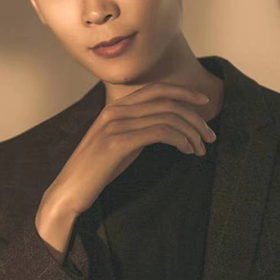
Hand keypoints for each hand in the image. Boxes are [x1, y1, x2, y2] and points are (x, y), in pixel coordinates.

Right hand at [48, 81, 216, 214]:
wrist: (69, 190)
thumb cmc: (96, 170)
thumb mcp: (120, 143)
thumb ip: (138, 129)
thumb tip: (166, 127)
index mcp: (116, 107)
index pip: (156, 89)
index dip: (183, 91)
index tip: (204, 102)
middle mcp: (115, 111)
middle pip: (166, 101)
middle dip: (194, 116)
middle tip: (210, 136)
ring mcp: (115, 125)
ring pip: (167, 117)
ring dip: (191, 132)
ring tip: (201, 149)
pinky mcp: (117, 143)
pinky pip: (159, 132)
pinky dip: (179, 140)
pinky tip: (187, 151)